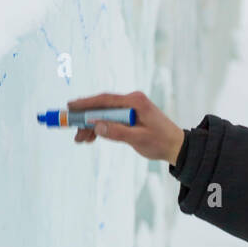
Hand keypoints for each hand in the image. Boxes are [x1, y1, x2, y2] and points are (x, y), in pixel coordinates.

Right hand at [68, 90, 184, 164]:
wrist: (177, 147)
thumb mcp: (138, 139)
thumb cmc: (161, 142)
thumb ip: (117, 132)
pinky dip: (101, 128)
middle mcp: (132, 101)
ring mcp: (131, 108)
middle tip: (71, 128)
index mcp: (135, 101)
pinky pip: (111, 120)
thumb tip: (96, 125)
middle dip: (85, 118)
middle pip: (102, 107)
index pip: (106, 100)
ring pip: (105, 114)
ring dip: (91, 126)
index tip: (71, 106)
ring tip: (80, 139)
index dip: (86, 103)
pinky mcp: (130, 117)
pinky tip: (90, 137)